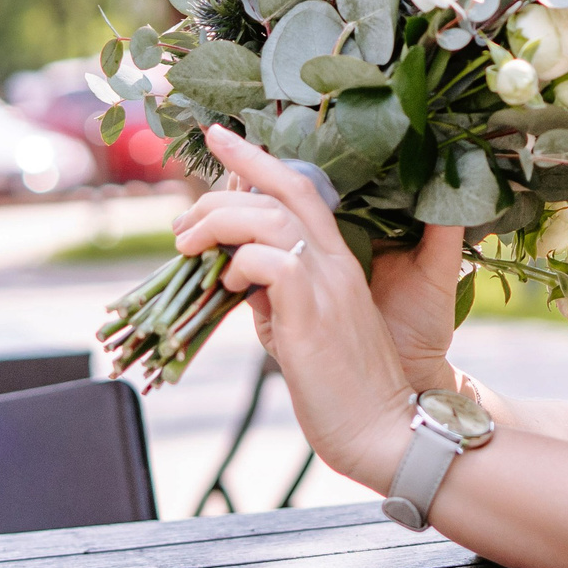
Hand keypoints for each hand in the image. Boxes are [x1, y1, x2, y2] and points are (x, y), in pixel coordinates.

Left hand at [172, 149, 467, 398]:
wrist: (384, 432)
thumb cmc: (342, 389)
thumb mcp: (300, 330)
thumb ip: (274, 296)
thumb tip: (236, 276)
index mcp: (338, 262)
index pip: (298, 187)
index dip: (256, 157)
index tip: (217, 135)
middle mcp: (337, 263)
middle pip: (283, 189)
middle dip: (224, 185)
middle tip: (183, 221)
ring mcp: (329, 285)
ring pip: (271, 219)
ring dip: (218, 223)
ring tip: (188, 247)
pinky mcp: (315, 314)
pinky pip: (272, 263)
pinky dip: (238, 264)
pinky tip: (225, 285)